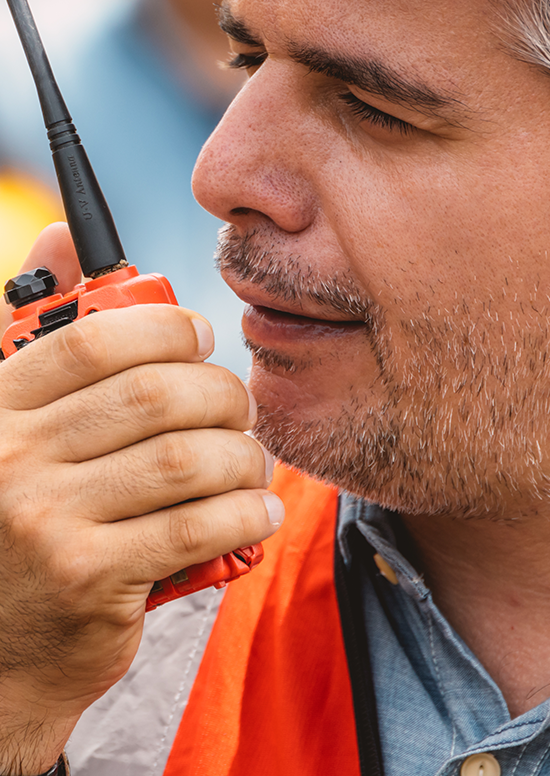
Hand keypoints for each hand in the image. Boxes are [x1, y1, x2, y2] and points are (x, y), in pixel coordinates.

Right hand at [0, 225, 282, 773]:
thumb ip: (36, 330)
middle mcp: (11, 458)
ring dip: (241, 455)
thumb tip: (59, 235)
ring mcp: (46, 522)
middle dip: (220, 394)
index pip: (96, 337)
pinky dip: (246, 511)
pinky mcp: (89, 580)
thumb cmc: (21, 518)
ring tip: (251, 463)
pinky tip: (259, 509)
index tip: (202, 339)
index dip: (169, 328)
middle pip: (155, 394)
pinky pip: (196, 525)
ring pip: (185, 458)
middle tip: (239, 409)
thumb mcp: (12, 419)